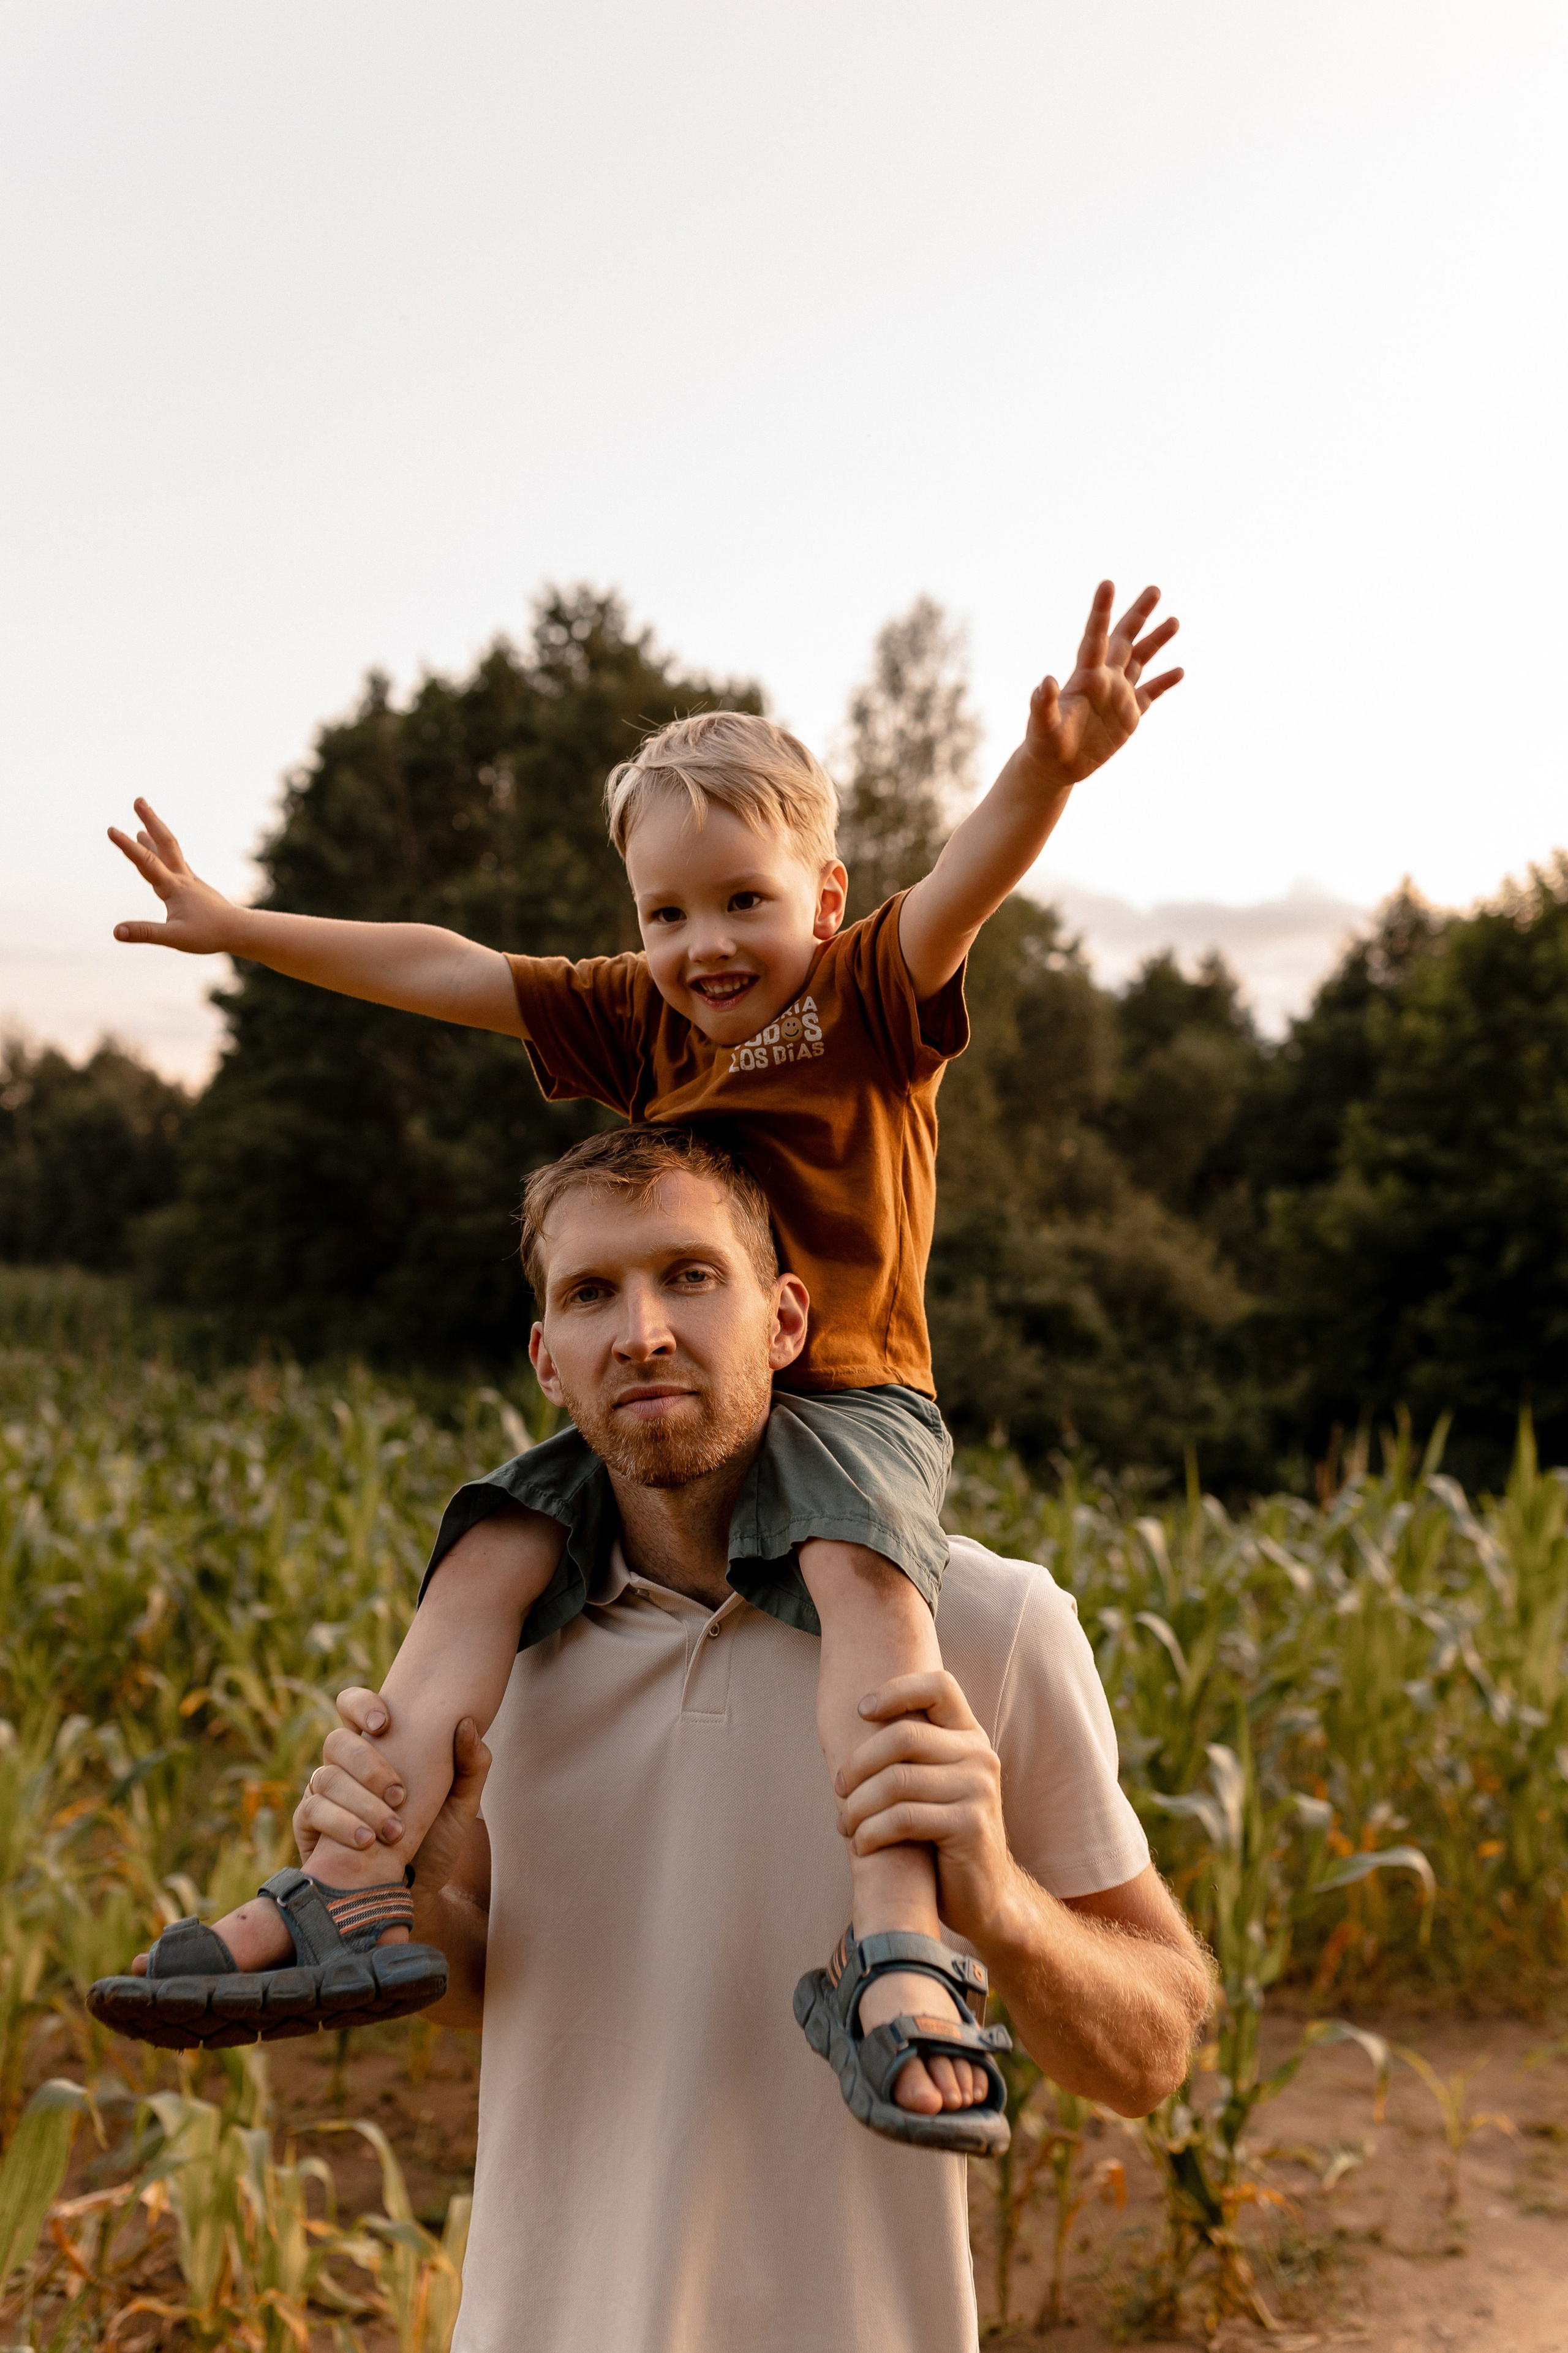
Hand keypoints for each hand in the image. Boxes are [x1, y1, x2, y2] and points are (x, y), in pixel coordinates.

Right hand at [109, 799, 242, 953]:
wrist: (241, 931)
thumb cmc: (210, 935)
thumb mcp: (175, 938)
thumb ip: (145, 933)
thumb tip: (116, 932)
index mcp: (174, 887)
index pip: (146, 862)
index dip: (127, 847)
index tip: (111, 829)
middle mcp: (182, 878)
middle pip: (165, 843)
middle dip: (150, 820)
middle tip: (139, 800)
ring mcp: (191, 880)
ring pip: (171, 852)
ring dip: (155, 837)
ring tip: (141, 829)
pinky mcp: (196, 887)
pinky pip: (178, 864)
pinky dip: (167, 855)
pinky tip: (165, 858)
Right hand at [293, 1690, 490, 1903]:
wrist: (417, 1894)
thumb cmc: (437, 1842)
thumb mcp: (461, 1806)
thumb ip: (471, 1766)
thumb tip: (467, 1722)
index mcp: (379, 1749)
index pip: (354, 1707)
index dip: (361, 1704)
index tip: (385, 1722)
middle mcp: (347, 1767)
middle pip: (337, 1739)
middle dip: (367, 1762)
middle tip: (400, 1792)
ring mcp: (325, 1794)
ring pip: (325, 1775)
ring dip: (360, 1800)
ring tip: (392, 1829)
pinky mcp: (310, 1826)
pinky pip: (311, 1810)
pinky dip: (340, 1824)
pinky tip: (366, 1842)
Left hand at [834, 1671, 1020, 1955]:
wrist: (985, 1896)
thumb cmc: (943, 1836)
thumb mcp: (933, 1784)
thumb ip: (910, 1754)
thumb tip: (849, 1724)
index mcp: (970, 1736)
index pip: (939, 1686)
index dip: (896, 1690)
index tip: (861, 1711)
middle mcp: (980, 1755)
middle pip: (903, 1736)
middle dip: (858, 1764)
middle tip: (838, 1790)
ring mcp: (979, 1789)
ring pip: (896, 1781)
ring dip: (857, 1806)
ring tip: (845, 1825)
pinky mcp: (971, 1825)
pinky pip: (904, 1818)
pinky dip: (872, 1832)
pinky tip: (862, 1846)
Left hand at [1022, 581, 1182, 788]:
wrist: (1054, 765)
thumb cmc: (1043, 743)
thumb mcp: (1041, 725)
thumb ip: (1043, 703)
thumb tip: (1046, 681)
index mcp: (1085, 677)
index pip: (1095, 638)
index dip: (1101, 612)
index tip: (1107, 583)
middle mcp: (1104, 679)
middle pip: (1124, 639)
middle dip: (1139, 615)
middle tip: (1154, 589)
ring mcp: (1118, 696)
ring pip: (1140, 660)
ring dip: (1156, 641)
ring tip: (1174, 620)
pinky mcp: (1129, 716)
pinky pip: (1150, 694)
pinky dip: (1164, 682)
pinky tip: (1179, 670)